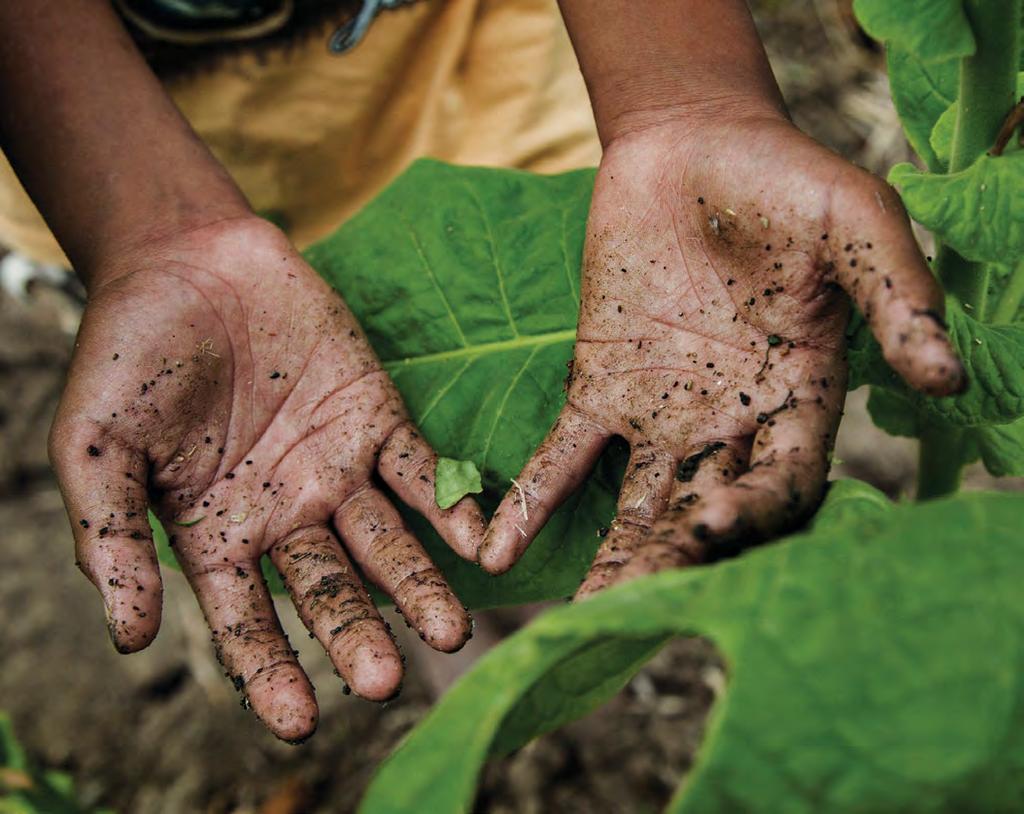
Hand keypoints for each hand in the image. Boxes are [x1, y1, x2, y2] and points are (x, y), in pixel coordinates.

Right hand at [49, 218, 484, 740]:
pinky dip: (449, 507)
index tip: (301, 722)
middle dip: (355, 635)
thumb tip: (128, 638)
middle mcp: (285, 514)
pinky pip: (419, 473)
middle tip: (384, 682)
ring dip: (418, 588)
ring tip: (451, 633)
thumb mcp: (94, 450)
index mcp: (217, 533)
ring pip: (385, 544)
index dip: (270, 672)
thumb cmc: (128, 354)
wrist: (186, 261)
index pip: (247, 621)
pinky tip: (479, 541)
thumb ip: (110, 539)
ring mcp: (336, 469)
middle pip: (328, 590)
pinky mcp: (378, 419)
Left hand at [478, 116, 962, 595]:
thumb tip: (946, 376)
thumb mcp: (855, 222)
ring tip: (577, 610)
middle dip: (673, 554)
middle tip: (633, 602)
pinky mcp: (598, 387)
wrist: (694, 142)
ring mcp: (660, 413)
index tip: (719, 520)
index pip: (788, 480)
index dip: (759, 507)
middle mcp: (730, 423)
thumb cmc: (787, 177)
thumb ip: (895, 296)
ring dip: (609, 556)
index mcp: (799, 398)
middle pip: (705, 508)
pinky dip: (534, 498)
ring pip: (638, 502)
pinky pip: (565, 455)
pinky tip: (495, 548)